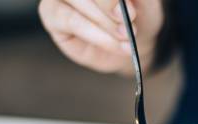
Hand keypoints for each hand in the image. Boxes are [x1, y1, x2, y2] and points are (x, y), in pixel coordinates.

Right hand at [39, 0, 162, 73]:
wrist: (133, 43)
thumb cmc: (138, 16)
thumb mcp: (145, 1)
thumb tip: (124, 0)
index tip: (131, 11)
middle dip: (108, 5)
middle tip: (127, 25)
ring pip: (76, 0)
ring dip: (104, 23)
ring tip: (125, 37)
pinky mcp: (52, 15)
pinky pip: (70, 21)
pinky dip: (97, 35)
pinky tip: (116, 45)